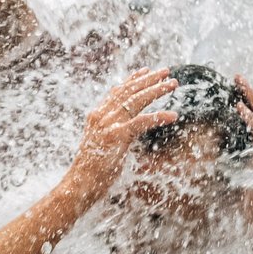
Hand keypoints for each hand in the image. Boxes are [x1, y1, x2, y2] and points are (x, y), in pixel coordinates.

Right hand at [66, 68, 178, 202]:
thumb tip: (123, 132)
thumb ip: (109, 134)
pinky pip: (142, 121)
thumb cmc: (90, 171)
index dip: (131, 80)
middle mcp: (101, 115)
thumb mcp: (99, 146)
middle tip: (166, 71)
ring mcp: (108, 124)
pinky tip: (173, 115)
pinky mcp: (117, 135)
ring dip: (157, 90)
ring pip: (136, 100)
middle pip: (128, 91)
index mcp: (96, 116)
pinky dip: (159, 116)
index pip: (116, 92)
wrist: (79, 184)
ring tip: (172, 83)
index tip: (145, 70)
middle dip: (148, 79)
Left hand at [235, 75, 252, 224]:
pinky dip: (248, 118)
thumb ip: (234, 159)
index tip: (237, 89)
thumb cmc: (251, 201)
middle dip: (249, 93)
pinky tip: (237, 107)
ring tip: (238, 82)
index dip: (248, 103)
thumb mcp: (240, 174)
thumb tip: (215, 148)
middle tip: (237, 76)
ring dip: (249, 99)